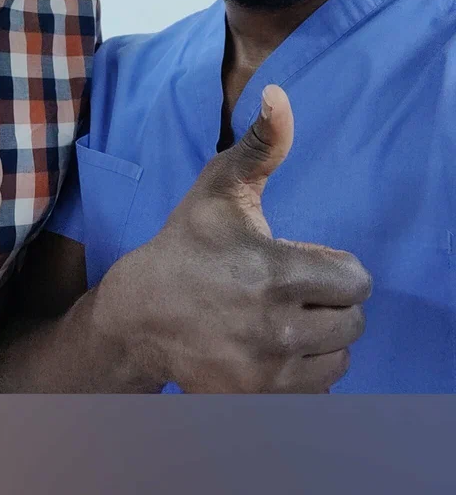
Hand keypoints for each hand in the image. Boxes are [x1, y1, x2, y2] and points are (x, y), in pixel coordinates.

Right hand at [107, 85, 370, 392]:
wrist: (138, 314)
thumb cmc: (186, 244)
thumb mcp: (219, 188)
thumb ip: (260, 144)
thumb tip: (279, 94)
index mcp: (276, 272)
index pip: (356, 280)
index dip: (335, 267)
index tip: (302, 260)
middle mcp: (276, 328)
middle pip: (354, 322)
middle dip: (330, 303)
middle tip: (292, 291)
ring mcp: (267, 371)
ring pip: (340, 359)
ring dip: (322, 340)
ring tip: (284, 319)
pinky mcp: (258, 400)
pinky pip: (318, 391)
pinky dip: (306, 372)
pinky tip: (274, 348)